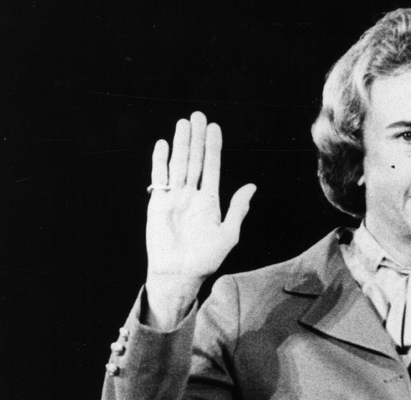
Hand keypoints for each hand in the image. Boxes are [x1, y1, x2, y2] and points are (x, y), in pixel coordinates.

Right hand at [145, 112, 255, 325]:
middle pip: (195, 159)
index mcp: (210, 200)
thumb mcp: (228, 233)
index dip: (213, 147)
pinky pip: (159, 177)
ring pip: (179, 164)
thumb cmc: (206, 259)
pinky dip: (160, 160)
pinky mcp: (158, 202)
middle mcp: (192, 194)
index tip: (215, 128)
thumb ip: (238, 209)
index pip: (212, 167)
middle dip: (197, 138)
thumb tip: (252, 187)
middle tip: (199, 115)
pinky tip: (164, 144)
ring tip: (184, 122)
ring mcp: (174, 197)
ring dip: (181, 143)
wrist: (179, 274)